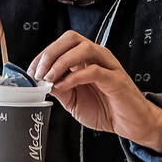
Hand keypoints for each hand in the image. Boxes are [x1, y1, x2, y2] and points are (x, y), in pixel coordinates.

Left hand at [29, 30, 161, 152]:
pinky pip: (93, 70)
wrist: (131, 124)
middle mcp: (97, 57)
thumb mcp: (73, 101)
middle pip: (71, 38)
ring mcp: (108, 65)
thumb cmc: (106, 110)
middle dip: (50, 53)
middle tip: (38, 73)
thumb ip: (59, 89)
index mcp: (85, 59)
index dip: (42, 55)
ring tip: (48, 79)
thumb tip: (39, 82)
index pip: (61, 44)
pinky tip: (64, 87)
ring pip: (83, 48)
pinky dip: (74, 77)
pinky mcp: (116, 79)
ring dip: (60, 62)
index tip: (30, 72)